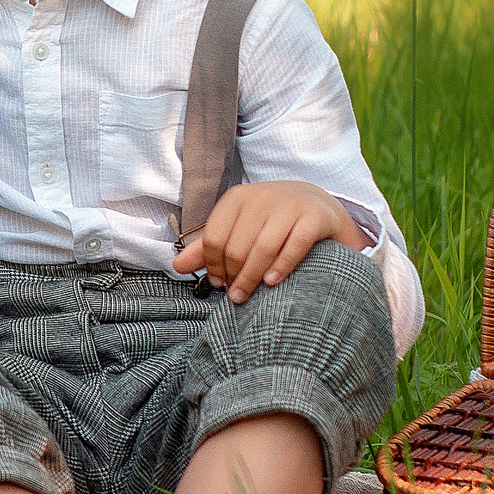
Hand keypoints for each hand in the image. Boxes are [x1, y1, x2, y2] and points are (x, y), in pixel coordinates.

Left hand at [172, 180, 362, 304]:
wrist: (316, 204)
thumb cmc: (269, 221)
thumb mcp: (238, 227)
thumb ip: (208, 247)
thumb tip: (177, 266)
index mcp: (237, 198)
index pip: (214, 237)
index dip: (212, 265)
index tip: (216, 282)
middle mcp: (262, 197)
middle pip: (237, 246)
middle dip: (232, 275)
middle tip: (233, 293)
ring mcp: (289, 205)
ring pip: (262, 248)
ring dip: (250, 277)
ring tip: (245, 296)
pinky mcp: (313, 217)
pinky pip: (294, 246)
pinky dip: (281, 267)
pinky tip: (271, 283)